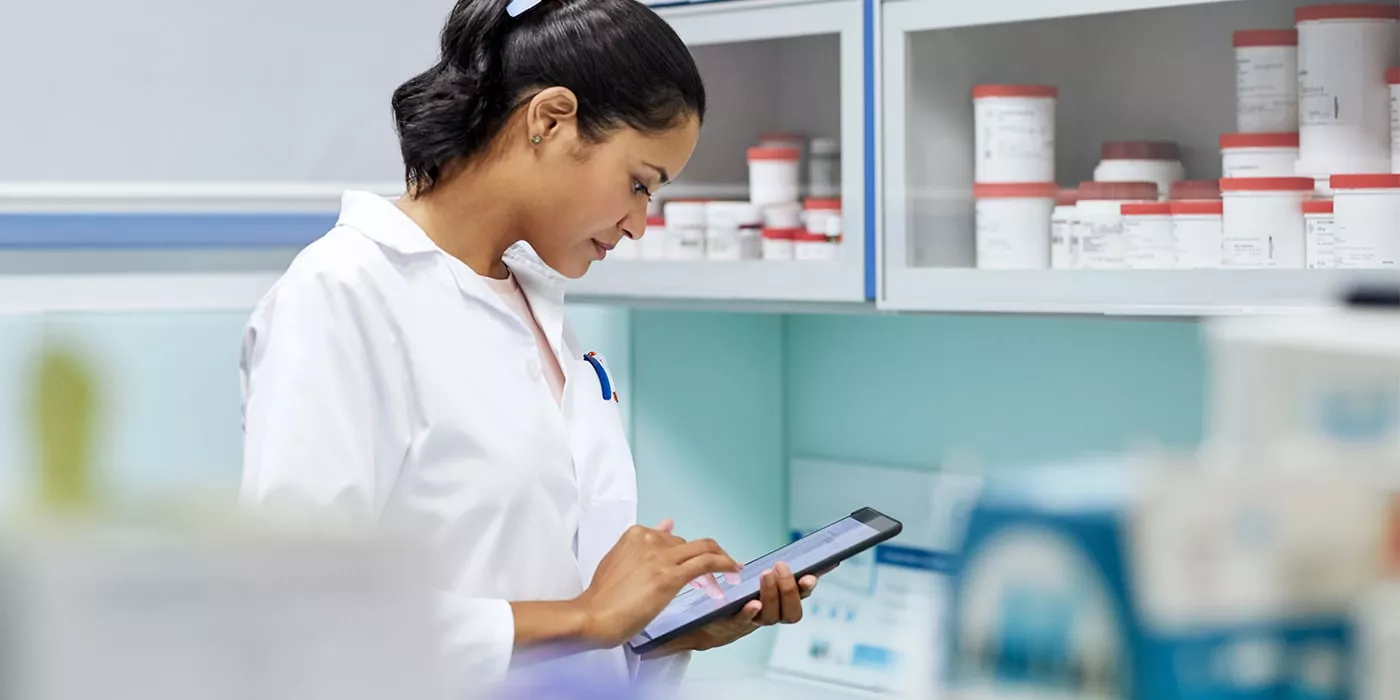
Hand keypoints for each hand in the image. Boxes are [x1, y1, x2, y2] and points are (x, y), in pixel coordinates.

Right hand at [574, 522, 741, 648]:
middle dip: (705, 562)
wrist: (593, 617)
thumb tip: (667, 524)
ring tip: (730, 574)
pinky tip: (733, 572)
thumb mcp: (620, 561)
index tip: (694, 569)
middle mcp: (650, 539)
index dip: (687, 554)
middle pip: (689, 545)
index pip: (673, 539)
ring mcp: (660, 557)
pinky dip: (724, 564)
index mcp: (636, 535)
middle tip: (713, 581)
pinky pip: (706, 563)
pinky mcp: (669, 576)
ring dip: (721, 562)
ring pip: (703, 550)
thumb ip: (642, 544)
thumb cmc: (603, 597)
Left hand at [647, 561, 828, 656]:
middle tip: (781, 568)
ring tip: (766, 576)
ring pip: (771, 615)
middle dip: (790, 589)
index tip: (816, 572)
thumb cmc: (735, 598)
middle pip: (792, 611)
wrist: (701, 622)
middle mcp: (769, 615)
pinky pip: (743, 621)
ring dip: (772, 595)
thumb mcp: (757, 580)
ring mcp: (751, 622)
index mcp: (778, 603)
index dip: (810, 585)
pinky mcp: (731, 625)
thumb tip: (801, 548)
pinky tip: (752, 603)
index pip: (802, 595)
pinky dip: (750, 612)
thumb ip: (778, 568)